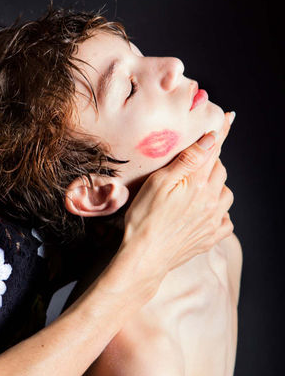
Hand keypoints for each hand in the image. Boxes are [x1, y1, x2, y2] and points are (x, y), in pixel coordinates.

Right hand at [122, 112, 233, 282]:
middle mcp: (212, 201)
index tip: (230, 118)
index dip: (220, 134)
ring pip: (226, 195)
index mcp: (199, 184)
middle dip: (210, 164)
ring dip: (216, 188)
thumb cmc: (145, 218)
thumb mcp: (159, 183)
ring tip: (196, 191)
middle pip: (220, 171)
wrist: (145, 257)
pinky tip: (204, 214)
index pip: (213, 151)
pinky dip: (219, 213)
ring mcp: (213, 221)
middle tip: (190, 167)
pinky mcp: (211, 238)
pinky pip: (226, 221)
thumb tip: (209, 140)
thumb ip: (187, 160)